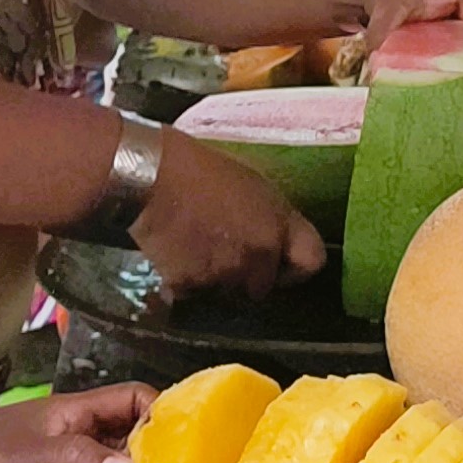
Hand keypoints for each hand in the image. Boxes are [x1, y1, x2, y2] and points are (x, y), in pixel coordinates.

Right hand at [135, 127, 324, 298]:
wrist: (151, 176)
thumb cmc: (199, 168)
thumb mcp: (251, 183)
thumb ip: (270, 217)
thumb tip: (274, 239)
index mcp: (279, 223)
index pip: (312, 261)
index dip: (296, 269)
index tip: (279, 266)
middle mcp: (259, 255)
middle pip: (262, 286)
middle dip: (245, 277)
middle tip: (220, 252)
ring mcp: (225, 274)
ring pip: (226, 293)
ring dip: (213, 281)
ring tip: (192, 251)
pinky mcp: (191, 286)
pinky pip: (192, 294)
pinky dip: (183, 283)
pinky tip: (172, 256)